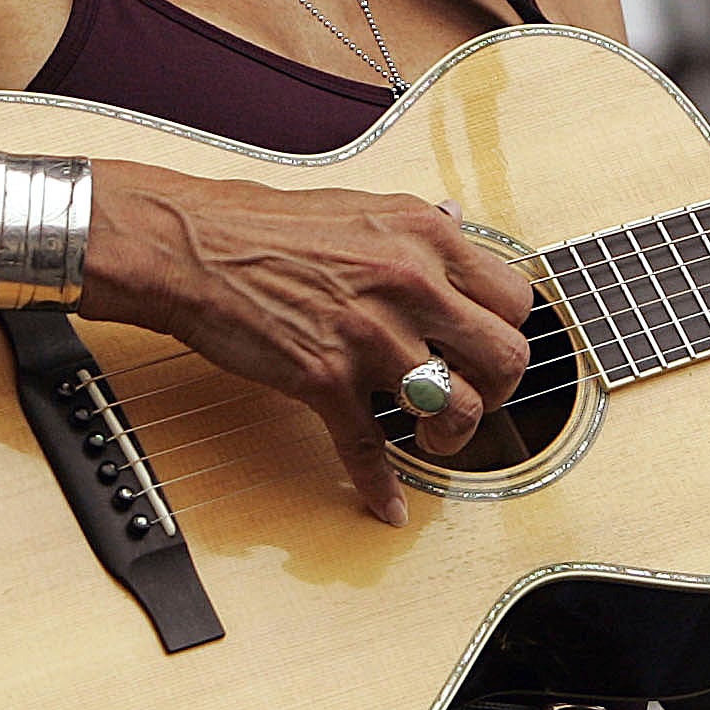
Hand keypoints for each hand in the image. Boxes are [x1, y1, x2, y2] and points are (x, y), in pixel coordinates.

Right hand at [78, 163, 534, 523]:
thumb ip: (419, 223)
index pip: (515, 298)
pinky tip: (387, 504)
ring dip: (450, 437)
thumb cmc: (268, 225)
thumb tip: (458, 220)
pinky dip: (380, 487)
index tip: (487, 349)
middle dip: (498, 392)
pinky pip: (368, 450)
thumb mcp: (364, 205)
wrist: (193, 247)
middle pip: (505, 358)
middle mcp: (410, 284)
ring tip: (431, 437)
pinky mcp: (325, 379)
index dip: (508, 333)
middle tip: (473, 398)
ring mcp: (369, 336)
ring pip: (455, 408)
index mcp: (427, 237)